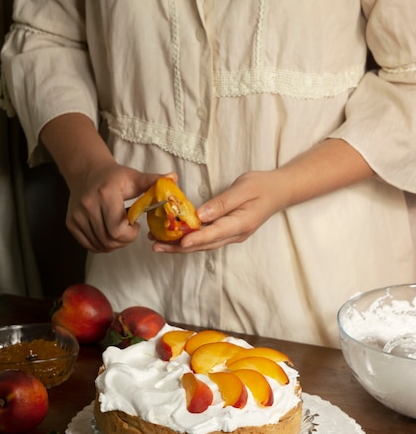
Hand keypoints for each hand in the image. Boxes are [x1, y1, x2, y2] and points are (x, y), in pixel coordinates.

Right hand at [66, 162, 161, 252]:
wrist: (87, 172)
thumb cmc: (115, 177)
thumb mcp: (135, 177)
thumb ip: (154, 181)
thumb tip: (174, 178)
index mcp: (105, 195)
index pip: (117, 230)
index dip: (130, 234)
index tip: (136, 224)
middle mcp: (87, 206)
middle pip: (109, 240)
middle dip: (125, 240)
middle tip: (130, 230)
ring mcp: (76, 216)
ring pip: (100, 245)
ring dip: (114, 243)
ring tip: (119, 229)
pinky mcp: (71, 224)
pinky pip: (90, 245)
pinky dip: (103, 244)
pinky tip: (109, 232)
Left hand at [152, 170, 279, 252]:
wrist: (278, 192)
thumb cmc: (262, 187)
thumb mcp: (243, 189)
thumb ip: (222, 203)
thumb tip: (200, 215)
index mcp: (240, 224)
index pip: (214, 234)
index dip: (196, 239)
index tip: (179, 242)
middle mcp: (235, 234)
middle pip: (204, 244)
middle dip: (179, 247)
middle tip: (156, 245)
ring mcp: (231, 236)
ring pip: (203, 244)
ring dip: (181, 246)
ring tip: (158, 243)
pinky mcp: (227, 232)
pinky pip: (207, 239)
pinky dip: (190, 240)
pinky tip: (175, 238)